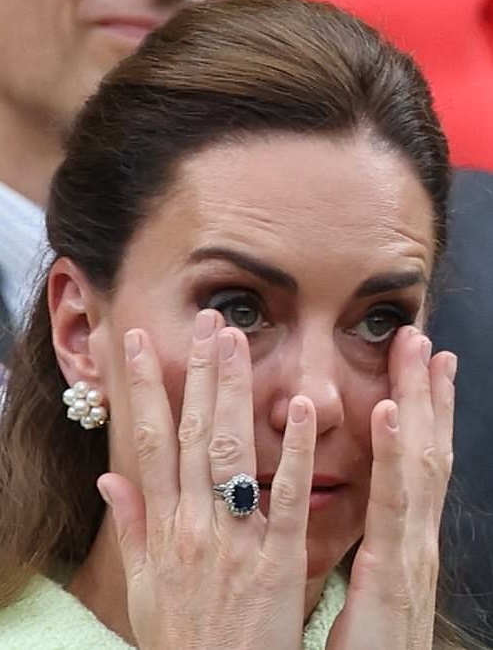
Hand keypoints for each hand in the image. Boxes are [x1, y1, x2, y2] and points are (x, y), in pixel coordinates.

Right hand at [98, 310, 316, 649]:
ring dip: (233, 392)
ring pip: (231, 452)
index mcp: (162, 527)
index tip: (137, 342)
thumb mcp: (143, 586)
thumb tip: (108, 475)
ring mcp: (234, 539)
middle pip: (192, 433)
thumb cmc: (183, 637)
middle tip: (205, 321)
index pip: (147, 441)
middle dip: (196, 372)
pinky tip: (301, 408)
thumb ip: (128, 527)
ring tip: (237, 341)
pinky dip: (290, 451)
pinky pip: (286, 497)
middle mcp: (193, 523)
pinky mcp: (278, 559)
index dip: (141, 388)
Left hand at [327, 326, 456, 649]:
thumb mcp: (376, 592)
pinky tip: (384, 411)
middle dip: (425, 392)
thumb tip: (368, 512)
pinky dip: (390, 454)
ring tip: (416, 352)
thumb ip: (374, 546)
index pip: (418, 463)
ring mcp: (412, 554)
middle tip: (422, 339)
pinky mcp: (392, 576)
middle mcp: (417, 539)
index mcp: (408, 542)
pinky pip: (390, 505)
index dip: (425, 412)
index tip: (425, 366)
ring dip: (416, 402)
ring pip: (417, 463)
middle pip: (424, 450)